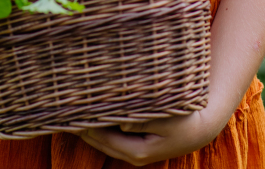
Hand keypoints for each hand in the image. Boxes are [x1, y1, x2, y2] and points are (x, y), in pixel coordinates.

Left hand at [77, 108, 219, 165]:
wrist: (201, 128)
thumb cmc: (185, 120)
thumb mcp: (168, 119)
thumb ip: (143, 121)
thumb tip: (121, 122)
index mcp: (136, 151)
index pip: (101, 137)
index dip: (84, 125)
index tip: (70, 110)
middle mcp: (132, 154)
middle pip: (98, 141)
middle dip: (81, 127)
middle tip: (62, 109)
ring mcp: (134, 151)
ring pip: (103, 140)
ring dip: (88, 127)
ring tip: (71, 111)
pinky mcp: (137, 144)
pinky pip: (112, 136)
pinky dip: (100, 126)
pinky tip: (92, 114)